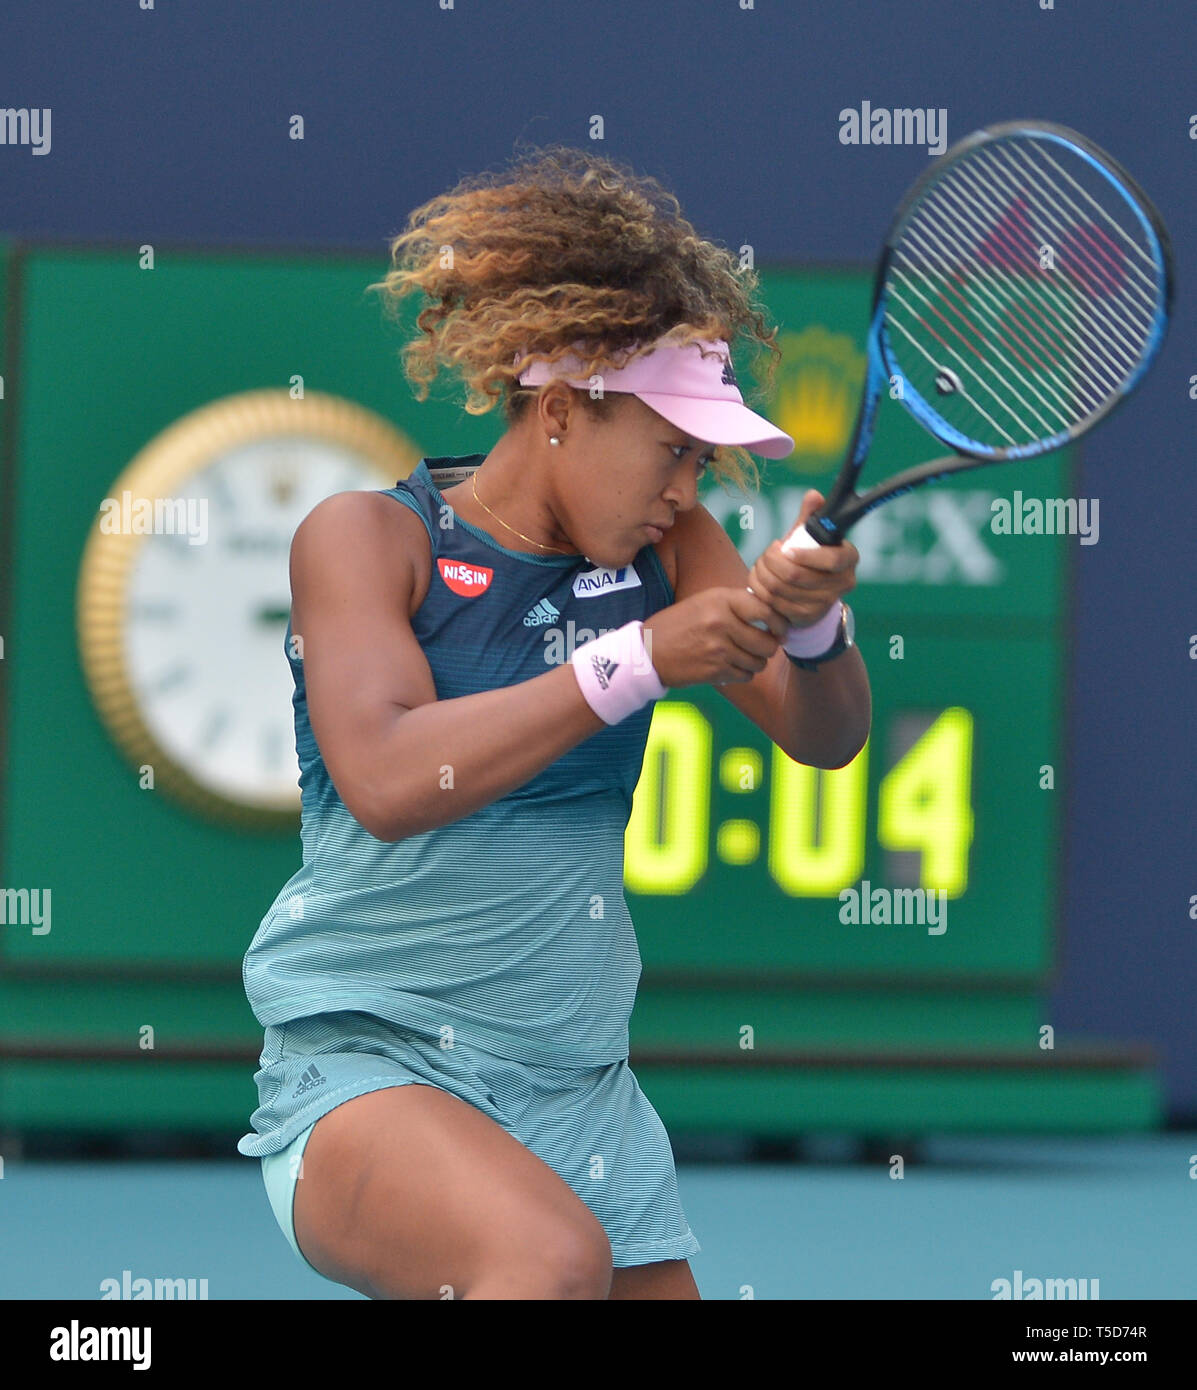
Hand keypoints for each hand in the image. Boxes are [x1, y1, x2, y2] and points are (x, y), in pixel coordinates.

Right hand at [643, 586, 788, 688]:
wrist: (647, 651)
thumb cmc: (679, 624)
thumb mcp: (705, 602)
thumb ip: (736, 604)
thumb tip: (774, 615)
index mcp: (721, 600)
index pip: (766, 610)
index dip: (780, 622)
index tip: (781, 629)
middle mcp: (722, 622)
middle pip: (767, 642)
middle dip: (769, 647)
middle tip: (763, 646)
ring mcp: (719, 648)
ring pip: (759, 662)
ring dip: (756, 662)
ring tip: (742, 656)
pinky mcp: (715, 670)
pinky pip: (745, 675)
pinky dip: (742, 673)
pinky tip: (729, 666)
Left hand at [746, 489, 857, 628]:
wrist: (809, 590)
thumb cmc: (809, 554)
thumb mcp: (810, 534)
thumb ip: (811, 515)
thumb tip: (813, 496)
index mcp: (849, 557)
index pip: (832, 560)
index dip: (805, 555)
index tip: (785, 548)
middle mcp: (843, 583)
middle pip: (797, 576)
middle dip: (772, 562)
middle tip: (767, 553)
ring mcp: (825, 603)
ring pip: (780, 589)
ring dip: (762, 574)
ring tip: (761, 564)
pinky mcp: (806, 616)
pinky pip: (774, 604)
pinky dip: (760, 590)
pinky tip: (759, 581)